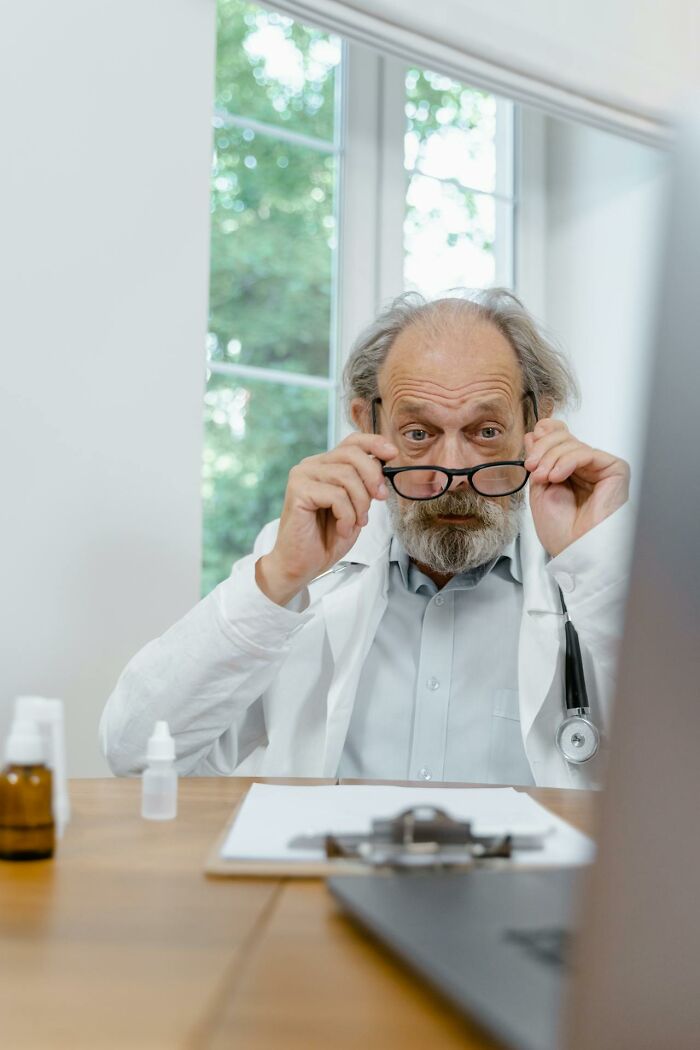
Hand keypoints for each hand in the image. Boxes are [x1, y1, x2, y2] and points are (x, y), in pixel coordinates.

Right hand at [256, 433, 397, 604]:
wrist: (301, 565)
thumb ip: (365, 485)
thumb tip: (383, 465)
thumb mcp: (355, 507)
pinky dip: (346, 516)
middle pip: (353, 455)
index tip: (393, 455)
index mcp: (325, 465)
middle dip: (373, 478)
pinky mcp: (298, 491)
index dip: (375, 443)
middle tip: (379, 499)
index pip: (352, 441)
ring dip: (360, 504)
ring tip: (355, 523)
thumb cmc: (325, 538)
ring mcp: (302, 476)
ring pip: (347, 476)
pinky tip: (341, 528)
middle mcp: (311, 465)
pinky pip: (336, 495)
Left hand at [523, 419, 629, 556]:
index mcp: (568, 470)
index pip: (558, 437)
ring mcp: (599, 468)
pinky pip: (586, 453)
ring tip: (543, 478)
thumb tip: (536, 433)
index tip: (528, 456)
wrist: (574, 551)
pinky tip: (557, 476)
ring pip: (571, 443)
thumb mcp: (539, 489)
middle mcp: (585, 467)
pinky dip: (566, 461)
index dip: (542, 438)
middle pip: (562, 436)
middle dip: (542, 450)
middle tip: (532, 468)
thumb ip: (539, 460)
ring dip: (550, 458)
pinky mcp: (614, 470)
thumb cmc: (561, 531)